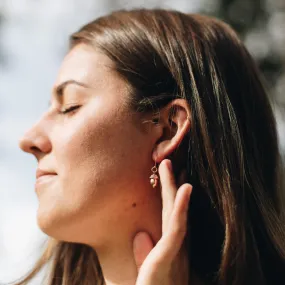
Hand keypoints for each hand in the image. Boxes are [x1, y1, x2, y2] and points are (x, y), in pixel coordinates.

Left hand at [133, 159, 191, 284]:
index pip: (170, 214)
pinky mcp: (170, 253)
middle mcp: (176, 243)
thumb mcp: (147, 271)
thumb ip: (145, 253)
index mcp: (170, 245)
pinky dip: (182, 206)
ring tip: (170, 164)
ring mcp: (175, 247)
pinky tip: (185, 188)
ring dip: (174, 186)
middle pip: (172, 207)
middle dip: (171, 183)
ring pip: (175, 210)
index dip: (171, 195)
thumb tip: (140, 235)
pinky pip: (177, 226)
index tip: (169, 176)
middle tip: (168, 161)